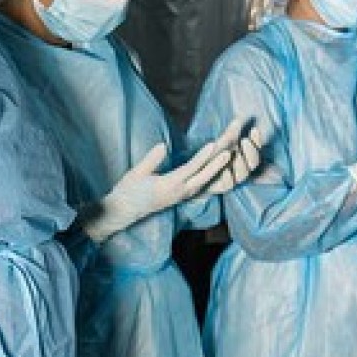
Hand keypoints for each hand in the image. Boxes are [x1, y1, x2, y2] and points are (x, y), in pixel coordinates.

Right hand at [83, 118, 248, 242]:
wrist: (123, 211)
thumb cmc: (128, 190)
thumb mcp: (136, 173)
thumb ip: (151, 160)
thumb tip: (163, 145)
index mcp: (169, 185)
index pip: (190, 169)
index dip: (203, 157)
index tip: (214, 145)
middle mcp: (180, 192)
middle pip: (204, 176)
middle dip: (219, 163)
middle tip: (232, 149)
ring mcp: (183, 195)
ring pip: (205, 182)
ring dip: (218, 169)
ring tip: (231, 155)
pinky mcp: (182, 196)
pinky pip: (202, 186)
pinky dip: (212, 176)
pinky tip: (220, 169)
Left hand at [201, 123, 266, 195]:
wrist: (191, 180)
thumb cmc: (209, 159)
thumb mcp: (220, 145)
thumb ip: (231, 134)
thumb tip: (240, 118)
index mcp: (242, 161)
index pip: (256, 151)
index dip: (257, 142)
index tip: (254, 130)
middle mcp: (239, 171)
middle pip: (252, 165)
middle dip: (251, 153)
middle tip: (244, 141)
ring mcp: (230, 181)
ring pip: (242, 176)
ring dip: (240, 165)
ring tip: (232, 153)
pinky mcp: (218, 188)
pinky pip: (227, 186)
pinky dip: (228, 177)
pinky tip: (224, 169)